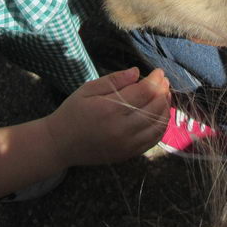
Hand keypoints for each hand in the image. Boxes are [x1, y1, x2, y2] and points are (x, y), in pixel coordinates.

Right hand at [45, 67, 169, 165]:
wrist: (60, 144)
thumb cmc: (72, 112)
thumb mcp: (87, 89)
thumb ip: (113, 80)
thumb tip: (137, 72)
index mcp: (110, 109)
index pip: (144, 92)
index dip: (155, 80)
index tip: (159, 72)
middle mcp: (122, 129)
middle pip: (154, 108)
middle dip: (163, 92)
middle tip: (164, 81)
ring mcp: (127, 144)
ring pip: (158, 125)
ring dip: (165, 108)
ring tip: (164, 96)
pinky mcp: (129, 154)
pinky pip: (153, 140)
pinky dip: (161, 126)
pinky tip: (160, 114)